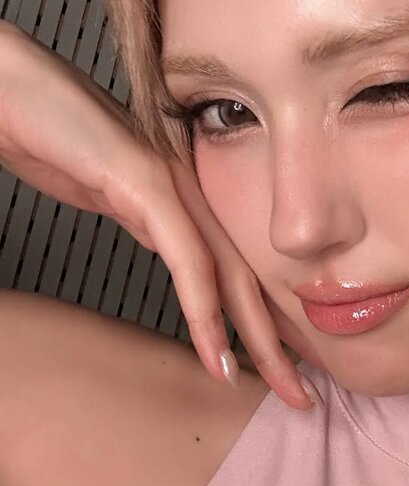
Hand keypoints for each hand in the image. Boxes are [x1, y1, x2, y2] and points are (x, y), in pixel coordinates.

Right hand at [0, 20, 312, 410]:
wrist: (14, 88)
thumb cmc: (56, 134)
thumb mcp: (113, 196)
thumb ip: (150, 223)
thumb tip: (177, 255)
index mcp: (191, 198)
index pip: (242, 270)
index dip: (268, 322)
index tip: (285, 369)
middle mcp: (195, 193)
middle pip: (252, 279)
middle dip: (282, 343)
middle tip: (302, 397)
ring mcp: (175, 186)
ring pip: (232, 274)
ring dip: (258, 337)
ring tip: (278, 385)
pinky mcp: (146, 183)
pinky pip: (186, 258)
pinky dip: (204, 310)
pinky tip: (216, 352)